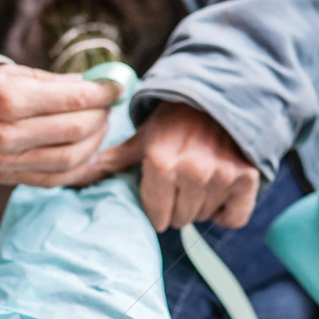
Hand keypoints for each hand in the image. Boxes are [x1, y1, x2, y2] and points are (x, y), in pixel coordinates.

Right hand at [0, 63, 121, 187]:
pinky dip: (78, 168)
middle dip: (101, 117)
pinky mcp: (6, 179)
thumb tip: (89, 85)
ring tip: (100, 127)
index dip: (104, 93)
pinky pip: (54, 179)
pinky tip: (87, 152)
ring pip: (69, 159)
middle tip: (108, 107)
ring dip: (94, 143)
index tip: (118, 86)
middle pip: (75, 130)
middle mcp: (8, 135)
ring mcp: (7, 162)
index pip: (73, 100)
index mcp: (9, 100)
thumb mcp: (5, 72)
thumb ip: (49, 81)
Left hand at [83, 101, 260, 231]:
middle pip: (180, 221)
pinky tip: (222, 189)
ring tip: (202, 176)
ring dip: (202, 204)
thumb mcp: (140, 140)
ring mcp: (222, 173)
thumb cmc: (173, 123)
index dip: (158, 207)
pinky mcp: (247, 176)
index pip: (158, 218)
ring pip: (204, 218)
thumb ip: (109, 162)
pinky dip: (228, 211)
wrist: (218, 98)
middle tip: (184, 178)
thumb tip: (70, 177)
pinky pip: (234, 219)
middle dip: (179, 205)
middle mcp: (193, 169)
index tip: (163, 187)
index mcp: (161, 162)